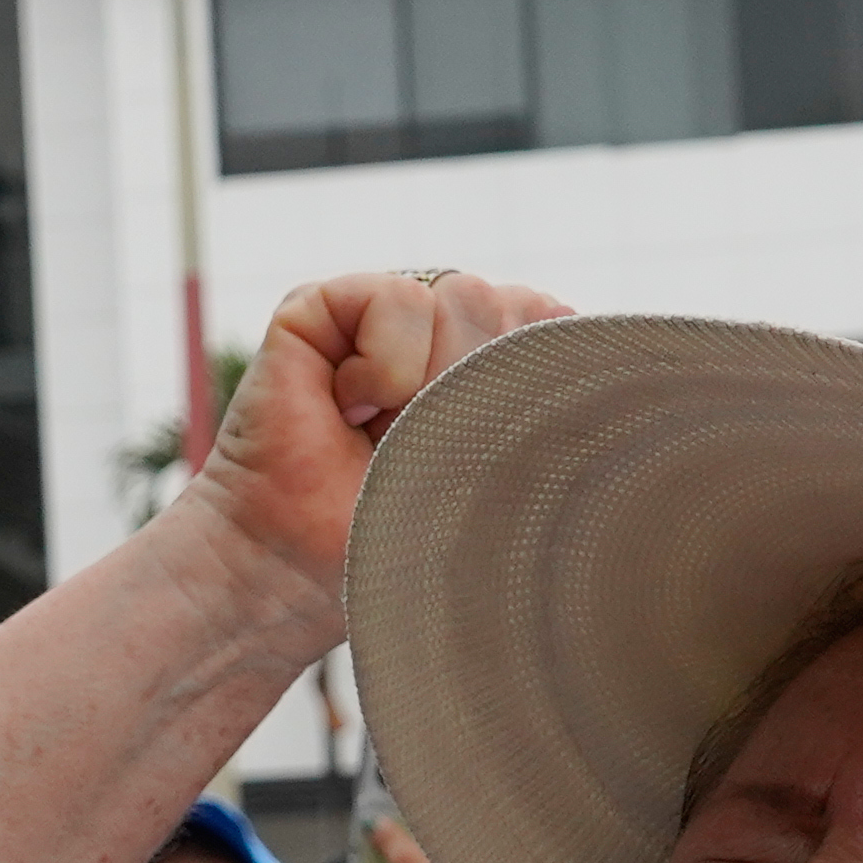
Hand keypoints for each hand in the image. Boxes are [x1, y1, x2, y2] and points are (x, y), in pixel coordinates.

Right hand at [186, 272, 574, 613]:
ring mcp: (381, 315)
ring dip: (430, 387)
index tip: (480, 452)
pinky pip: (400, 299)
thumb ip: (538, 396)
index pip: (551, 321)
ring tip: (381, 435)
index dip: (530, 379)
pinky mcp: (322, 306)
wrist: (295, 566)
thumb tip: (567, 318)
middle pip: (515, 305)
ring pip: (467, 296)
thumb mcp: (497, 473)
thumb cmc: (397, 538)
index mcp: (487, 362)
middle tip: (422, 450)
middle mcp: (438, 328)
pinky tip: (349, 410)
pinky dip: (383, 370)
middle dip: (479, 389)